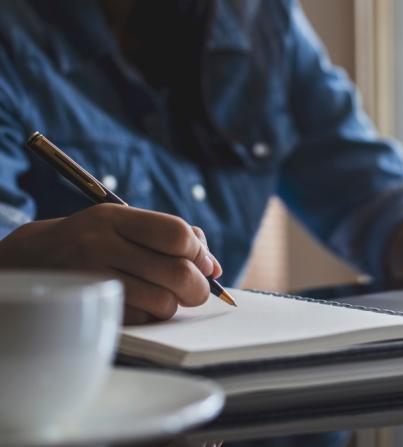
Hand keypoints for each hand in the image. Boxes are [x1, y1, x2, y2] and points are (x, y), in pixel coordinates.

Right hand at [0, 204, 221, 323]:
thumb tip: (214, 267)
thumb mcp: (123, 224)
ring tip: (163, 295)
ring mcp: (92, 279)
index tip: (203, 263)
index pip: (176, 234)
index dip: (200, 252)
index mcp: (114, 218)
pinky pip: (143, 321)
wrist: (29, 263)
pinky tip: (140, 304)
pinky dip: (151, 316)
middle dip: (198, 286)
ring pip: (165, 303)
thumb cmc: (92, 242)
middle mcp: (100, 245)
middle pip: (178, 272)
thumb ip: (171, 237)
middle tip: (195, 288)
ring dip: (173, 304)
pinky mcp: (89, 309)